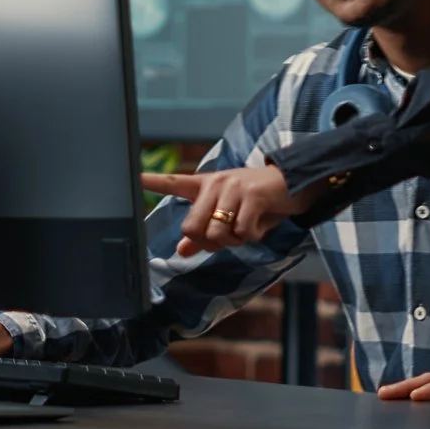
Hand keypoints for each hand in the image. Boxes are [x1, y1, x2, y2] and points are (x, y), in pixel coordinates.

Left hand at [143, 164, 298, 255]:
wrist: (293, 184)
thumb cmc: (257, 202)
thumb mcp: (229, 215)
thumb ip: (204, 233)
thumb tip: (182, 250)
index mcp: (206, 185)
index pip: (174, 182)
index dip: (154, 182)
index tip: (135, 177)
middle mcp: (215, 183)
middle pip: (192, 228)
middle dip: (209, 242)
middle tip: (228, 236)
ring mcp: (233, 188)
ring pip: (218, 234)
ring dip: (235, 241)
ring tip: (248, 226)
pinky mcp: (252, 195)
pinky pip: (243, 233)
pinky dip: (253, 236)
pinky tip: (261, 223)